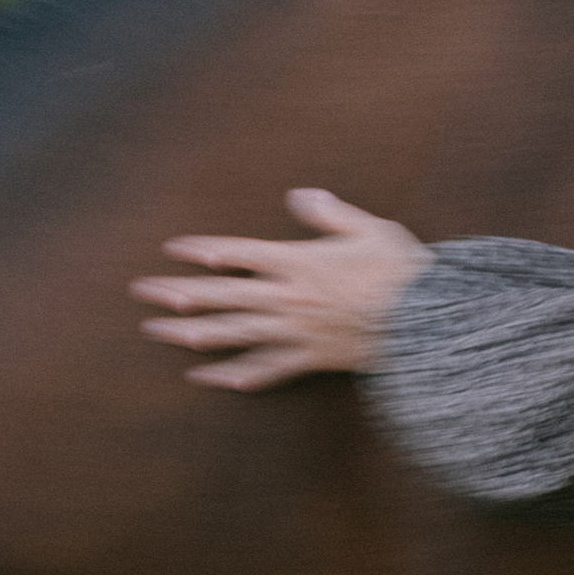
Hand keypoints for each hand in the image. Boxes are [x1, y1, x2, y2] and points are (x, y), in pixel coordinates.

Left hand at [131, 190, 430, 390]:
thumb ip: (330, 214)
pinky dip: (237, 375)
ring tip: (159, 333)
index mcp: (298, 262)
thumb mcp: (369, 229)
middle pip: (222, 295)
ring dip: (193, 333)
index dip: (202, 252)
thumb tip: (300, 195)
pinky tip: (209, 379)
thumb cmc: (403, 272)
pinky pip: (267, 370)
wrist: (432, 322)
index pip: (237, 254)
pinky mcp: (312, 359)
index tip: (172, 251)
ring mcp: (296, 332)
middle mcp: (288, 297)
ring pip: (234, 333)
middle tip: (141, 294)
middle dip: (178, 293)